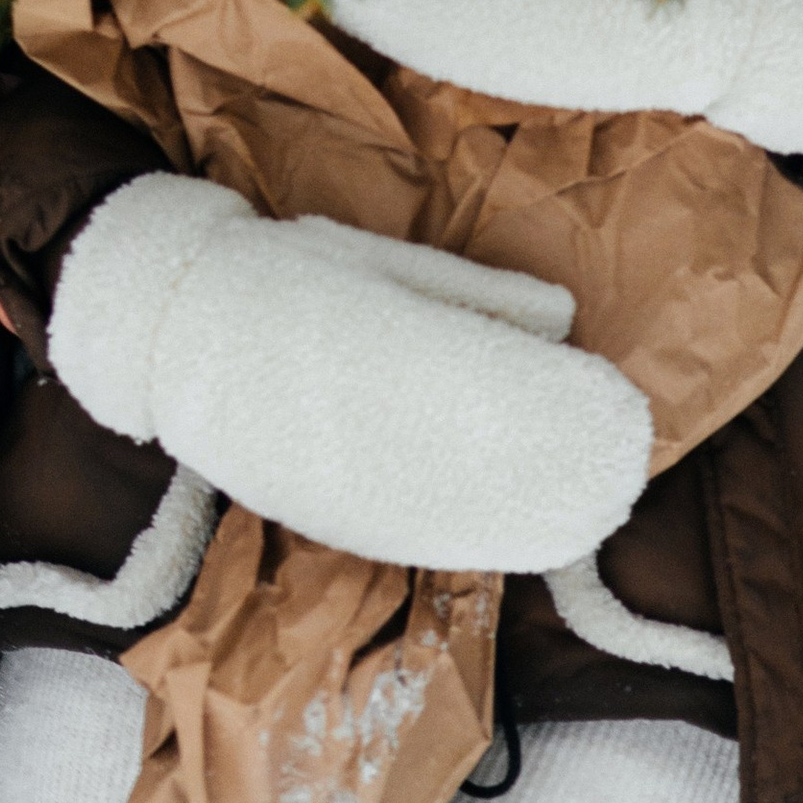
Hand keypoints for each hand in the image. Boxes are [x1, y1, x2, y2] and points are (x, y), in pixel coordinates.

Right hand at [48, 174, 651, 571]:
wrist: (174, 330)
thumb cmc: (287, 275)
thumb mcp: (380, 260)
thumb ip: (473, 295)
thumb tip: (561, 318)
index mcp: (383, 347)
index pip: (500, 387)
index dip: (570, 406)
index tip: (622, 405)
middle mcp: (370, 429)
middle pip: (496, 465)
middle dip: (571, 468)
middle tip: (628, 461)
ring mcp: (349, 488)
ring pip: (467, 519)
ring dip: (542, 516)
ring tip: (597, 506)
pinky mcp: (335, 522)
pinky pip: (426, 542)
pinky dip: (489, 539)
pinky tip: (531, 537)